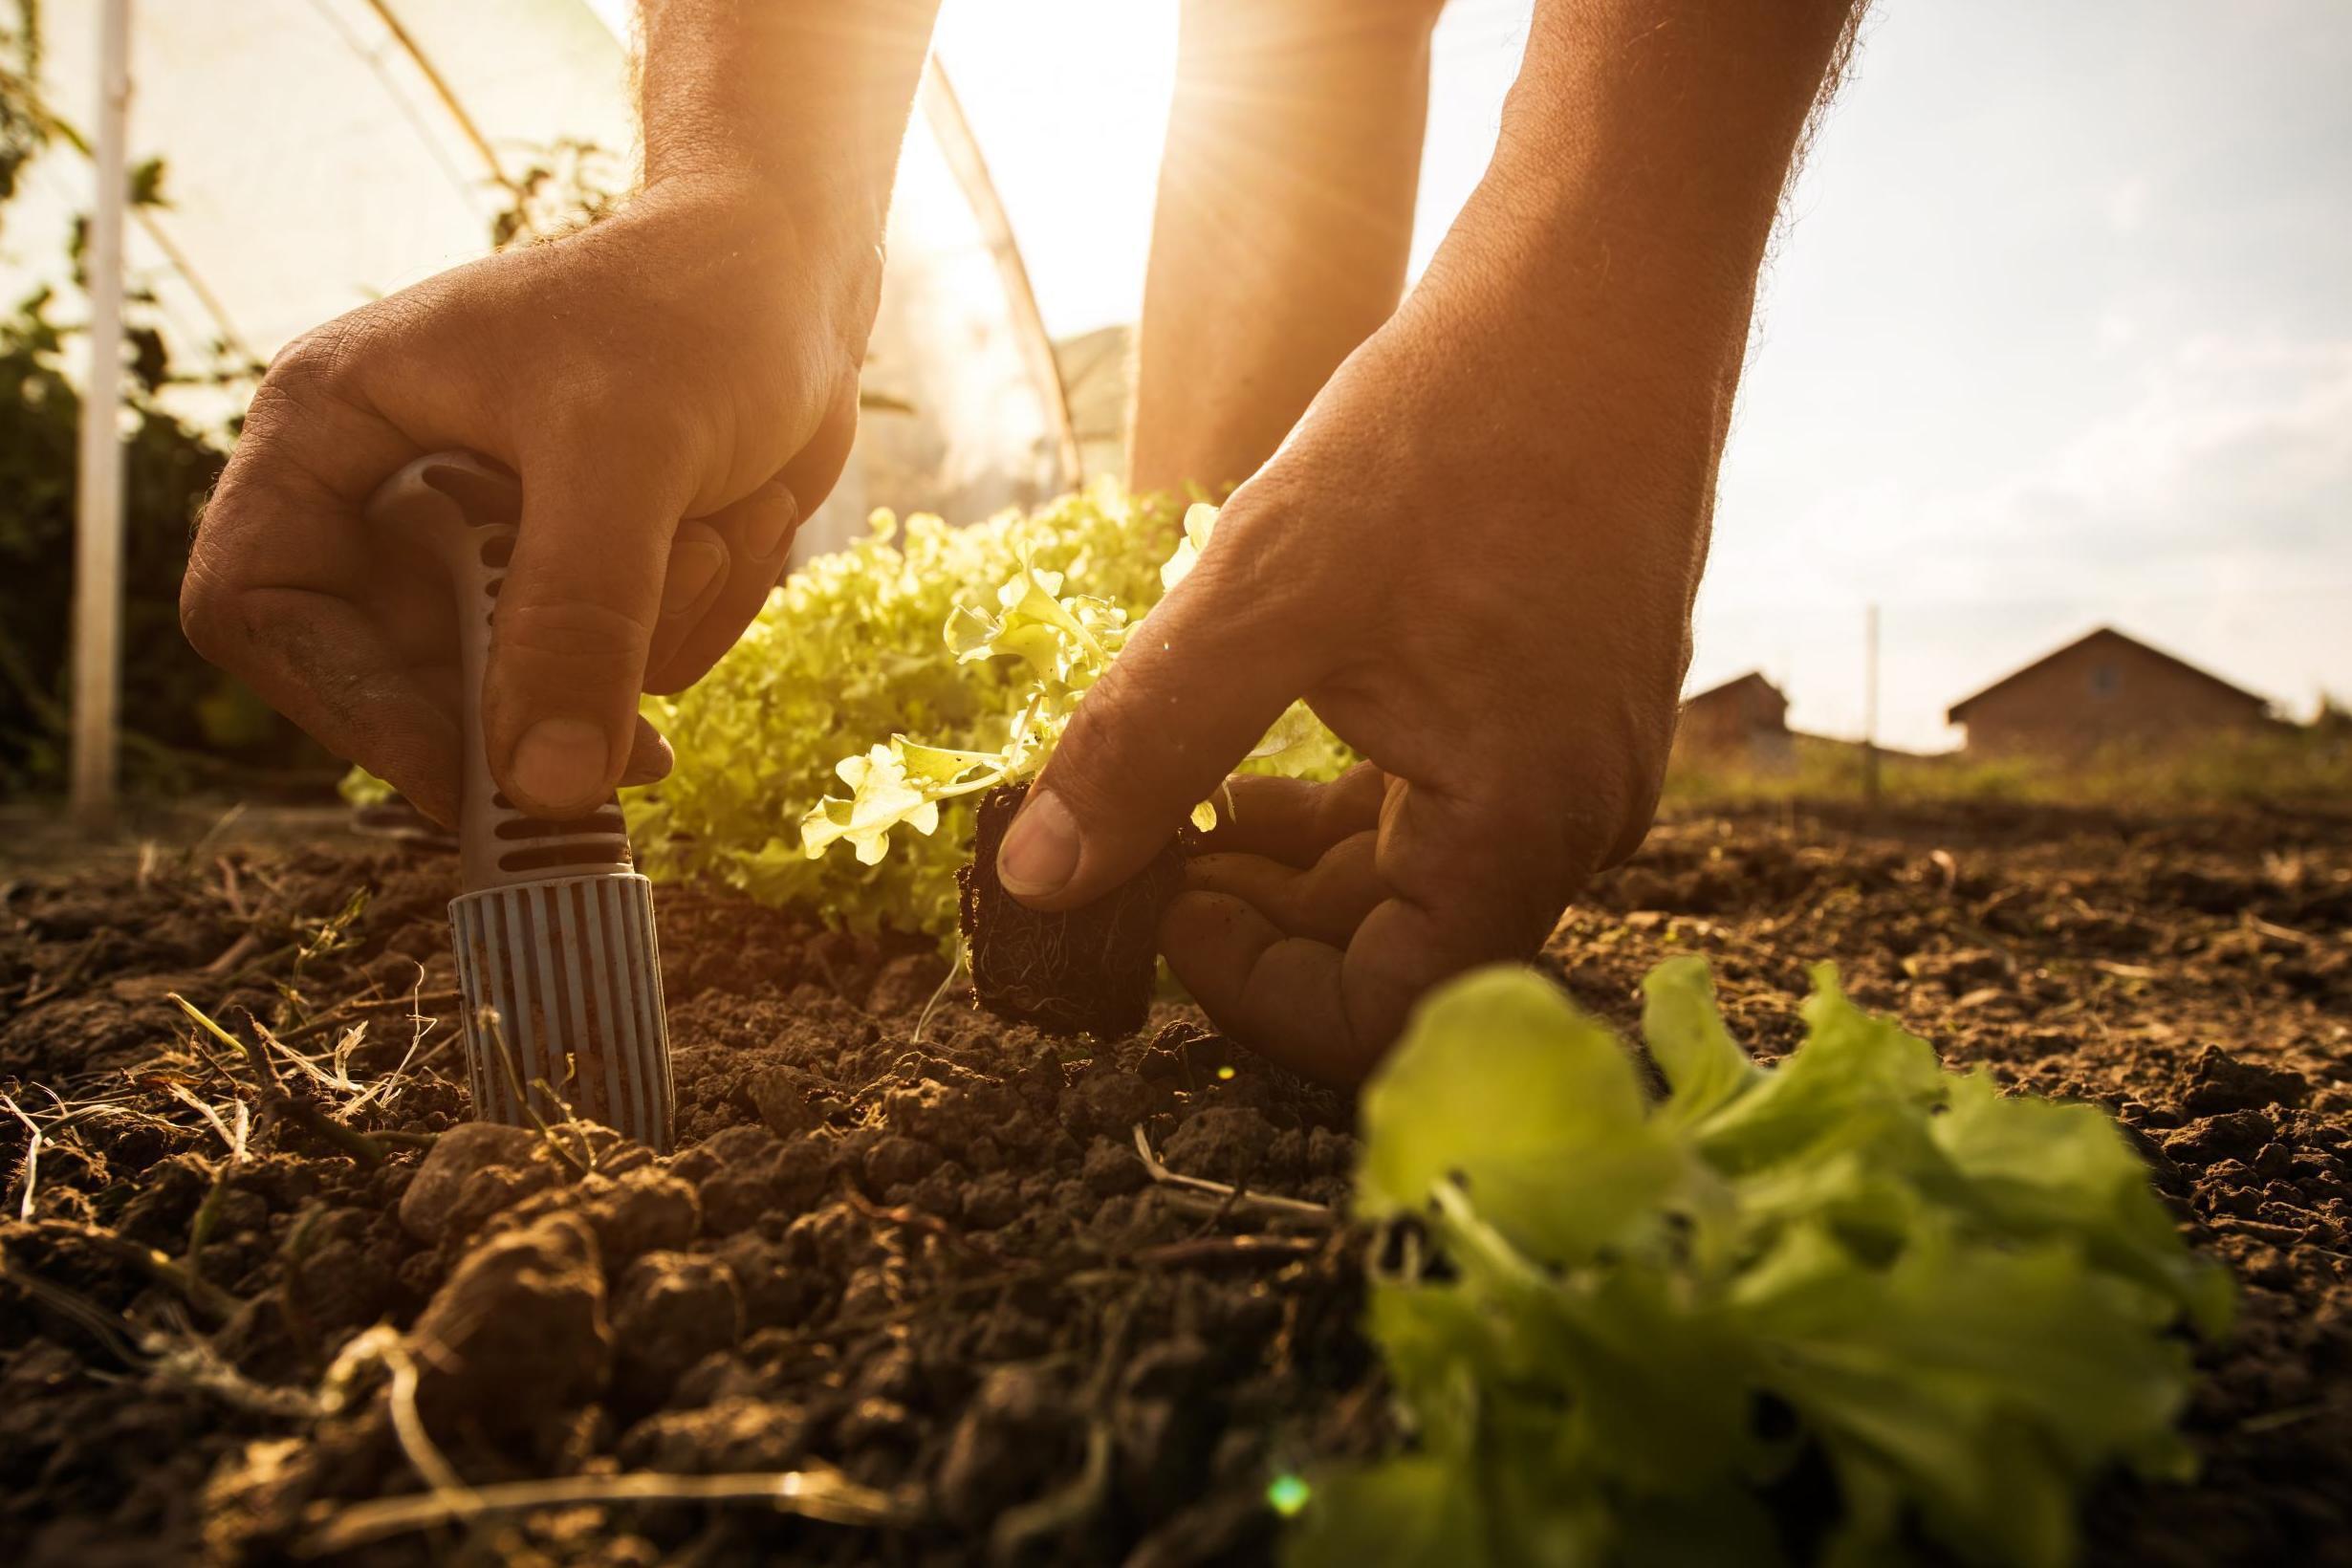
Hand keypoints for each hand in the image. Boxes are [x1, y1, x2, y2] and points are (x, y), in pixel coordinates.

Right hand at [181, 176, 874, 823]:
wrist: (802, 273)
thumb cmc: (692, 311)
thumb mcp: (627, 454)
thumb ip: (578, 614)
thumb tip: (542, 789)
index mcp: (334, 427)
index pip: (255, 606)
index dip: (342, 705)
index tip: (460, 776)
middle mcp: (393, 498)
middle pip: (402, 681)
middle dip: (542, 693)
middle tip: (644, 745)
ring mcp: (490, 547)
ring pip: (532, 692)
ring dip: (649, 638)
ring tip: (711, 524)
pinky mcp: (579, 578)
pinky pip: (616, 675)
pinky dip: (693, 622)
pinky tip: (734, 524)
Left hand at [994, 229, 1740, 1081]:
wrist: (1599, 292)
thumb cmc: (1456, 426)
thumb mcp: (1269, 589)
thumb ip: (1151, 741)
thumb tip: (1039, 878)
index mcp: (1526, 820)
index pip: (1386, 1013)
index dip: (1255, 992)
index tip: (1158, 908)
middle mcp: (1572, 821)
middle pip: (1395, 955)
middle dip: (1254, 924)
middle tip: (1134, 851)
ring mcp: (1571, 770)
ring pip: (1408, 884)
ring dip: (1286, 867)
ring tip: (1177, 799)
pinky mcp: (1554, 717)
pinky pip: (1436, 812)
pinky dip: (1338, 809)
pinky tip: (1255, 759)